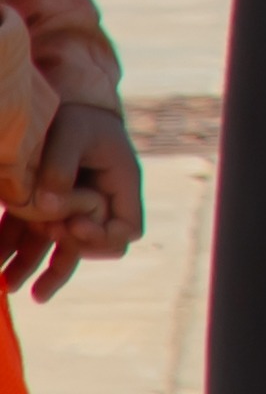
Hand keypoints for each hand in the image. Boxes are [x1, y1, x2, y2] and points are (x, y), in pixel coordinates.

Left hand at [11, 103, 137, 293]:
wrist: (60, 101)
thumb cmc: (75, 115)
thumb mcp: (72, 133)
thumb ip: (61, 168)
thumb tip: (48, 207)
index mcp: (118, 185)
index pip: (125, 229)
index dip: (101, 238)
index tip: (72, 227)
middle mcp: (96, 203)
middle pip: (86, 246)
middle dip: (59, 269)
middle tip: (35, 293)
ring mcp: (68, 206)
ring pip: (54, 246)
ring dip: (30, 268)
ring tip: (5, 288)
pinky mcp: (41, 205)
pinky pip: (28, 233)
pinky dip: (9, 248)